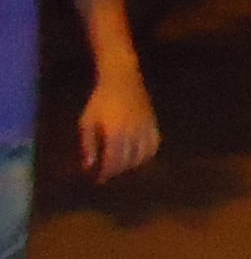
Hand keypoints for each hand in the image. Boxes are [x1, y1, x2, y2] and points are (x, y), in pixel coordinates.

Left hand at [79, 66, 158, 181]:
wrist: (121, 78)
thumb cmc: (100, 100)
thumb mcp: (87, 121)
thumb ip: (88, 145)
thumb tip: (89, 166)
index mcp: (115, 132)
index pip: (113, 161)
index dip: (106, 173)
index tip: (99, 179)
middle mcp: (133, 132)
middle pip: (128, 160)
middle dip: (117, 170)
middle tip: (108, 174)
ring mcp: (145, 127)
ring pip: (144, 154)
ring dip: (133, 164)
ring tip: (122, 166)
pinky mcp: (153, 122)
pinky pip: (155, 143)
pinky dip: (148, 154)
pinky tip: (140, 156)